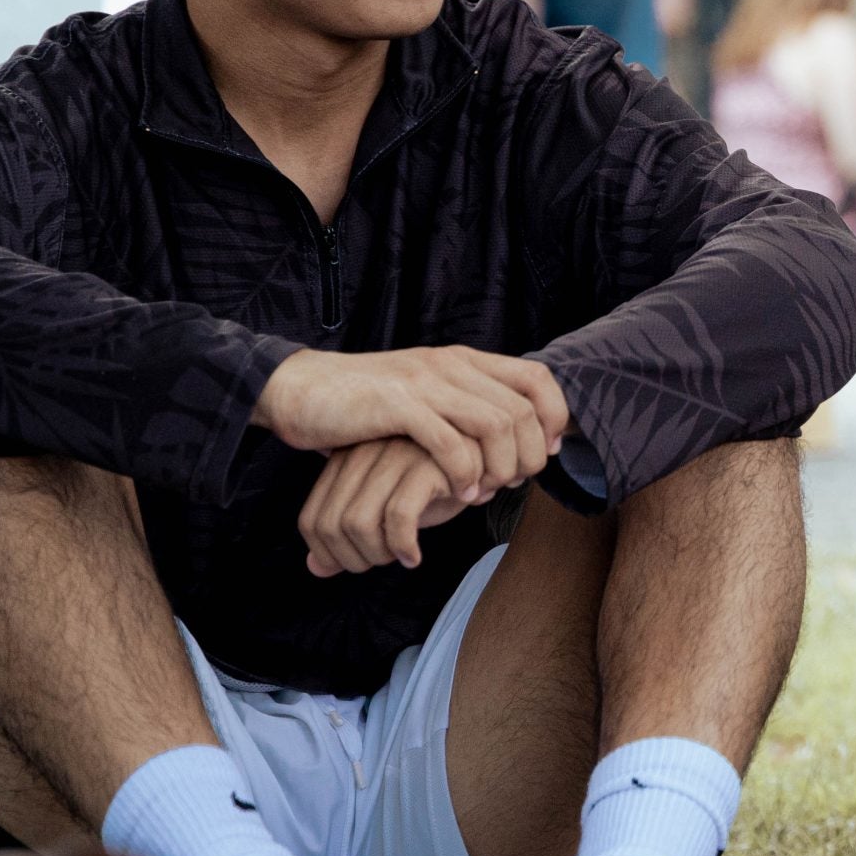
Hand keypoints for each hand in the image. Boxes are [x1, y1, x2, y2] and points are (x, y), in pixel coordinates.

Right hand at [252, 347, 568, 500]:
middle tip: (514, 483)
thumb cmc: (367, 406)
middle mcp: (451, 365)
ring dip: (502, 467)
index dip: (554, 415)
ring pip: (496, 425)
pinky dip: (465, 475)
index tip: (549, 452)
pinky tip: (460, 495)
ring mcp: (425, 382)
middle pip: (522, 409)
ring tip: (488, 492)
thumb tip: (517, 441)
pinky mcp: (399, 406)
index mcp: (463, 360)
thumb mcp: (427, 398)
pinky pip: (452, 443)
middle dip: (529, 454)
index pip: (537, 377)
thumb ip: (467, 409)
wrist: (300, 391)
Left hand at [297, 439, 465, 575]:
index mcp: (345, 461)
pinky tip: (415, 556)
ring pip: (359, 523)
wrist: (486, 457)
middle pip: (331, 526)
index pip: (311, 521)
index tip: (357, 564)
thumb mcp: (384, 509)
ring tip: (399, 558)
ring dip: (377, 555)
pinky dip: (403, 547)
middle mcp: (363, 455)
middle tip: (382, 564)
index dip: (328, 555)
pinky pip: (399, 517)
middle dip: (353, 560)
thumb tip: (315, 569)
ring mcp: (394, 458)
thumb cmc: (432, 484)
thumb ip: (346, 534)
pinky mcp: (425, 465)